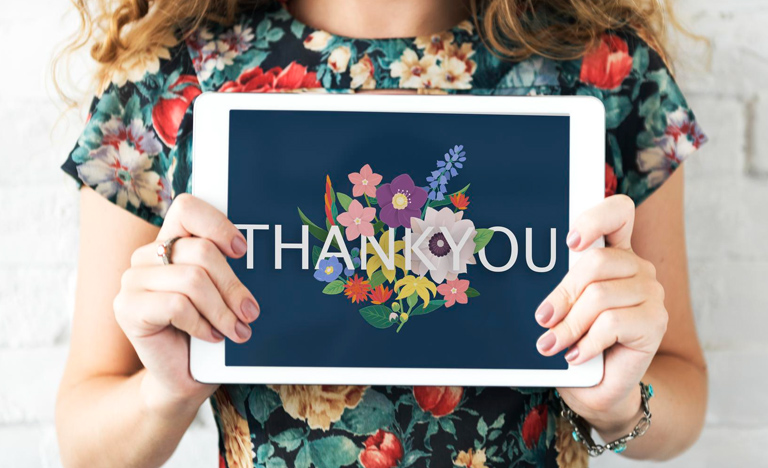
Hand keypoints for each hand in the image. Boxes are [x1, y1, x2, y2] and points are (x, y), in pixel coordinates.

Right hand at [113, 194, 259, 413]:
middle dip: (233, 285)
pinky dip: (200, 323)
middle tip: (250, 312)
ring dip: (221, 310)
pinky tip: (209, 336)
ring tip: (235, 330)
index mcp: (170, 243)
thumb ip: (227, 270)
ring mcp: (132, 281)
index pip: (187, 208)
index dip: (217, 224)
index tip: (242, 250)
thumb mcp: (222, 295)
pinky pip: (176, 305)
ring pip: (192, 280)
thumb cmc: (207, 332)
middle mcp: (147, 256)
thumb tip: (258, 260)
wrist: (182, 377)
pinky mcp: (126, 308)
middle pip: (201, 252)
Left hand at [537, 195, 667, 434]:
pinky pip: (611, 323)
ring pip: (599, 296)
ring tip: (555, 344)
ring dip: (570, 325)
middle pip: (596, 262)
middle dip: (563, 294)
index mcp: (615, 253)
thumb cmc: (578, 341)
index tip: (570, 243)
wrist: (600, 386)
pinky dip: (587, 342)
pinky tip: (578, 355)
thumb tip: (542, 296)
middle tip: (544, 319)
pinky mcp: (655, 321)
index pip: (618, 213)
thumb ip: (561, 289)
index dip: (595, 220)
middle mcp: (637, 268)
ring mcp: (650, 293)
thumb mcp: (565, 310)